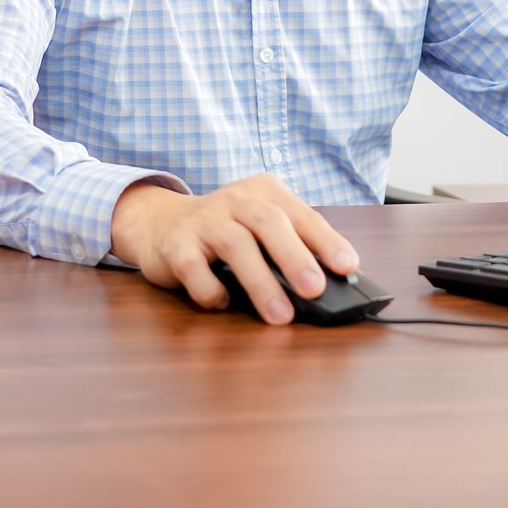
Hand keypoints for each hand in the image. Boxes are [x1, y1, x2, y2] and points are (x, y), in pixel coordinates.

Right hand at [109, 173, 359, 323]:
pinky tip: (223, 302)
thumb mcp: (259, 228)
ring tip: (280, 315)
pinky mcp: (176, 244)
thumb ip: (290, 247)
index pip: (301, 214)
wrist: (160, 222)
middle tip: (314, 289)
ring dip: (260, 283)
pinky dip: (212, 290)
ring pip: (236, 245)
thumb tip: (327, 286)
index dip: (326, 240)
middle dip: (295, 257)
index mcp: (264, 192)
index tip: (347, 266)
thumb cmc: (225, 230)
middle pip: (269, 222)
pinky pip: (194, 268)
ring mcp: (203, 220)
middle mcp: (235, 200)